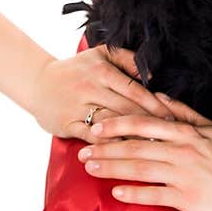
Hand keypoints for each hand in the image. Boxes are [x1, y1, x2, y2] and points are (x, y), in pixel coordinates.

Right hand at [29, 44, 176, 139]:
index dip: (156, 105)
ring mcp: (79, 106)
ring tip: (154, 149)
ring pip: (112, 125)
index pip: (135, 90)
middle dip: (151, 125)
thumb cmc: (76, 70)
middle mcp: (91, 88)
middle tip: (171, 139)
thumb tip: (151, 74)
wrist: (38, 82)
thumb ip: (127, 59)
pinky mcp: (68, 123)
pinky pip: (92, 137)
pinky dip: (108, 146)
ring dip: (134, 137)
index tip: (173, 118)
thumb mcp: (100, 55)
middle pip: (127, 109)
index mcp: (102, 71)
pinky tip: (124, 155)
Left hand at [75, 93, 211, 210]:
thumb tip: (157, 96)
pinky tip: (115, 192)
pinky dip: (134, 193)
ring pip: (140, 169)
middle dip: (106, 149)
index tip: (96, 127)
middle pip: (136, 148)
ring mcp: (182, 174)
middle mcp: (181, 151)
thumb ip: (183, 111)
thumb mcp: (210, 127)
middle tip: (82, 151)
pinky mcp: (186, 198)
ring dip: (113, 169)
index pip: (144, 125)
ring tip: (90, 169)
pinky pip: (155, 195)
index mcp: (185, 133)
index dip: (117, 125)